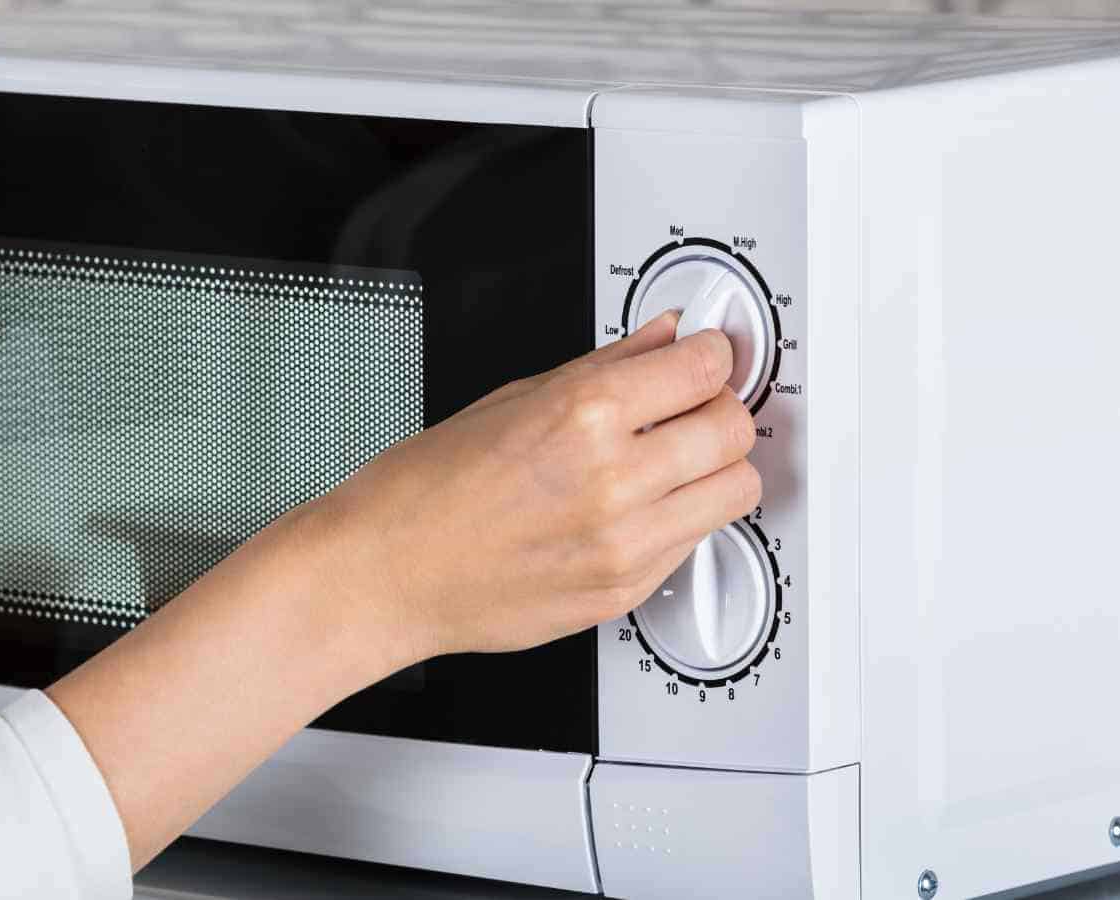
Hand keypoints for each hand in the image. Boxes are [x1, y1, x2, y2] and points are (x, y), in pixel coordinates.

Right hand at [309, 311, 760, 664]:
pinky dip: (681, 517)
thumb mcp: (512, 399)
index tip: (704, 355)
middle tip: (693, 405)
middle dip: (719, 408)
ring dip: (714, 468)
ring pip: (735, 492)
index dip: (710, 355)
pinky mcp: (623, 591)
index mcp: (581, 415)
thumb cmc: (423, 491)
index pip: (704, 369)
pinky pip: (694, 542)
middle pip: (734, 430)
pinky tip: (637, 505)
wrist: (384, 574)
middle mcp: (611, 480)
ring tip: (674, 460)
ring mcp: (623, 543)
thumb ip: (605, 366)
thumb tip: (662, 337)